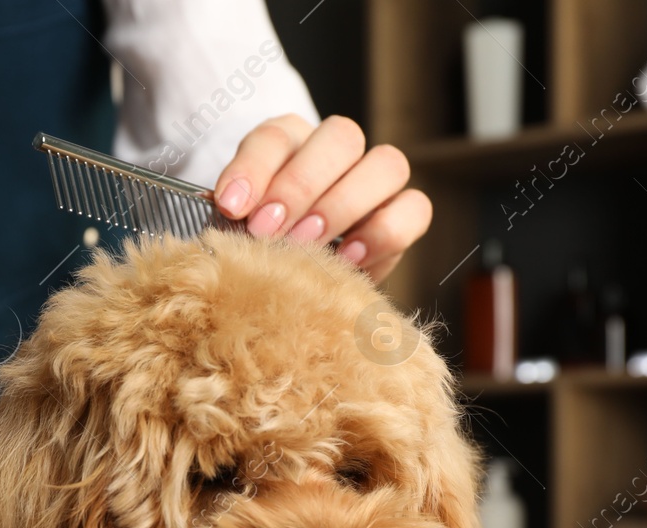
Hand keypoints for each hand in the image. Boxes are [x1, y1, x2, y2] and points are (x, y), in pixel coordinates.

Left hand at [212, 114, 431, 280]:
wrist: (289, 273)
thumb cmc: (259, 243)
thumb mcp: (236, 225)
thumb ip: (235, 213)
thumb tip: (233, 211)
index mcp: (290, 142)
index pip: (276, 136)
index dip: (254, 168)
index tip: (231, 206)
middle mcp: (339, 150)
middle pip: (341, 137)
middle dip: (301, 185)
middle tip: (270, 230)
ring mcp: (377, 180)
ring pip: (388, 164)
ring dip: (344, 205)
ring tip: (310, 244)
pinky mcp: (403, 216)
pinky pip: (415, 209)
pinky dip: (383, 233)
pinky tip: (348, 259)